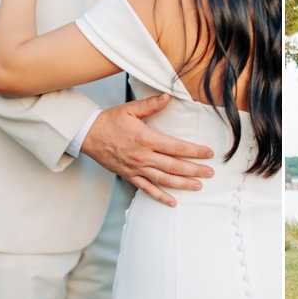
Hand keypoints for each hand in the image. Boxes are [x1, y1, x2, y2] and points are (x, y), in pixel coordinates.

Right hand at [80, 93, 214, 207]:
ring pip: (163, 179)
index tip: (209, 153)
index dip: (195, 151)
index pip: (177, 147)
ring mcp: (136, 168)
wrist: (86, 135)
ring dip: (182, 184)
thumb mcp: (130, 109)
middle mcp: (143, 156)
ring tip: (198, 186)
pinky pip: (146, 189)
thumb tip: (168, 96)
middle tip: (210, 173)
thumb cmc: (109, 121)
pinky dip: (160, 196)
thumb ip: (151, 104)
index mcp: (146, 139)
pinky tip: (173, 202)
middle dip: (195, 170)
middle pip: (174, 166)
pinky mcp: (129, 175)